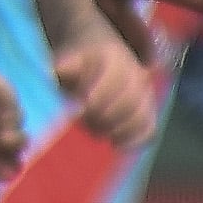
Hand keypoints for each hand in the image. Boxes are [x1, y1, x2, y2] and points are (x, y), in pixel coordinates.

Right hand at [0, 50, 25, 183]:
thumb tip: (3, 179)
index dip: (3, 172)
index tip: (7, 176)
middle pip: (9, 150)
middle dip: (13, 158)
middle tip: (12, 163)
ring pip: (17, 132)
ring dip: (17, 143)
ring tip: (3, 142)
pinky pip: (16, 112)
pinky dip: (14, 124)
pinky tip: (3, 130)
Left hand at [55, 28, 157, 152]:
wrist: (100, 57)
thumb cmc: (78, 63)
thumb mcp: (67, 58)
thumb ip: (64, 66)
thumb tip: (53, 72)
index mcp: (114, 58)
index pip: (114, 78)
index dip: (98, 96)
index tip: (79, 111)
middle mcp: (135, 73)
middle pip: (129, 100)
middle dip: (106, 117)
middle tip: (87, 125)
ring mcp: (145, 92)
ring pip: (142, 115)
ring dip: (119, 130)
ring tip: (98, 133)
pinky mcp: (148, 110)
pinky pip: (149, 128)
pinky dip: (135, 140)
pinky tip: (116, 145)